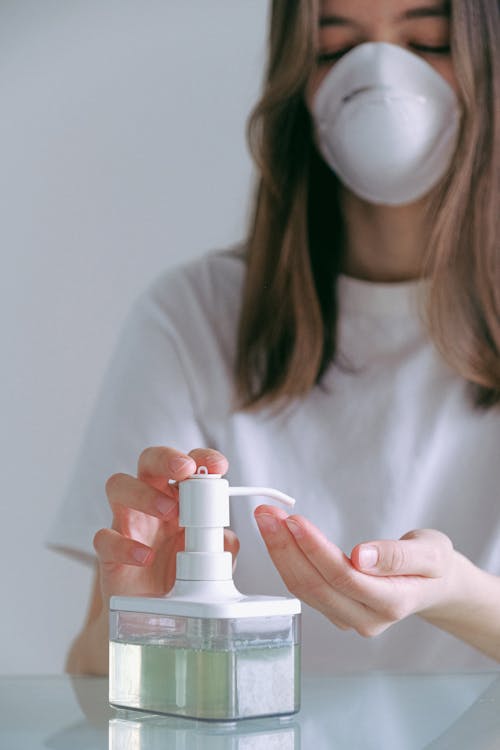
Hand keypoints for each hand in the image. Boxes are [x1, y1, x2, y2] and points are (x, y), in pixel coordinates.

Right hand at [93, 447, 238, 602]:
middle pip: (148, 461)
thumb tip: (225, 536)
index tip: (217, 467)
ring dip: (144, 493)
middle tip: (185, 470)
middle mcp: (151, 502)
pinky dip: (124, 545)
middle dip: (166, 458)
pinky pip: (104, 537)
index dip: (201, 458)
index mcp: (178, 497)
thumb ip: (222, 545)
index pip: (186, 464)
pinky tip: (145, 556)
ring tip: (169, 512)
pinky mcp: (108, 553)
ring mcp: (127, 524)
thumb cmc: (181, 577)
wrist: (153, 618)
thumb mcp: (213, 561)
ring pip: (118, 485)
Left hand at [255, 506, 458, 636]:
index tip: (294, 520)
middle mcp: (366, 618)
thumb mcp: (432, 552)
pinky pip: (304, 587)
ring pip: (304, 589)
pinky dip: (287, 559)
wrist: (434, 585)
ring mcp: (348, 618)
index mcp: (392, 603)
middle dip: (285, 547)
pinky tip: (278, 534)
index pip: (344, 577)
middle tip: (267, 512)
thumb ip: (399, 556)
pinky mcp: (335, 611)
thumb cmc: (433, 565)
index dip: (315, 549)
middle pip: (315, 585)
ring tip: (267, 517)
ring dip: (280, 552)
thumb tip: (362, 556)